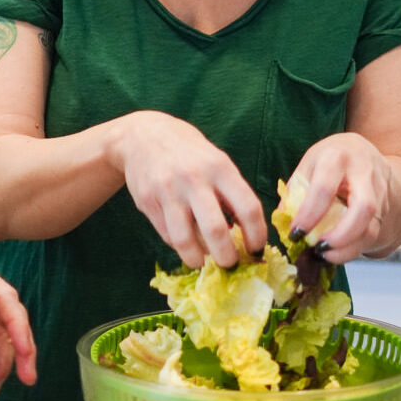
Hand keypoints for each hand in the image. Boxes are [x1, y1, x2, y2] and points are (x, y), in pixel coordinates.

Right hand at [115, 111, 265, 268]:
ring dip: (199, 259)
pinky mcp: (148, 202)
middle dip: (227, 257)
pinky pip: (168, 235)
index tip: (256, 250)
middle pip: (216, 231)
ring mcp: (168, 191)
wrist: (143, 136)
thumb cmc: (189, 154)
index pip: (248, 208)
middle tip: (230, 264)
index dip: (257, 236)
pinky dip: (180, 245)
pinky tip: (186, 242)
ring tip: (205, 262)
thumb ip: (231, 194)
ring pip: (186, 240)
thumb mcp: (216, 162)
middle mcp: (194, 179)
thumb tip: (247, 235)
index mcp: (220, 168)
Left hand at [285, 133, 393, 263]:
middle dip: (340, 235)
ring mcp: (379, 190)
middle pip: (363, 208)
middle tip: (319, 248)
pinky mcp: (384, 206)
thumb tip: (283, 223)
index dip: (309, 215)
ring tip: (326, 255)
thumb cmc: (328, 160)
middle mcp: (364, 171)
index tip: (296, 233)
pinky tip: (336, 253)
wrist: (361, 151)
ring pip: (372, 224)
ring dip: (348, 247)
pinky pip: (373, 232)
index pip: (325, 189)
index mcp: (336, 157)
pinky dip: (354, 248)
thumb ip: (294, 193)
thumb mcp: (308, 166)